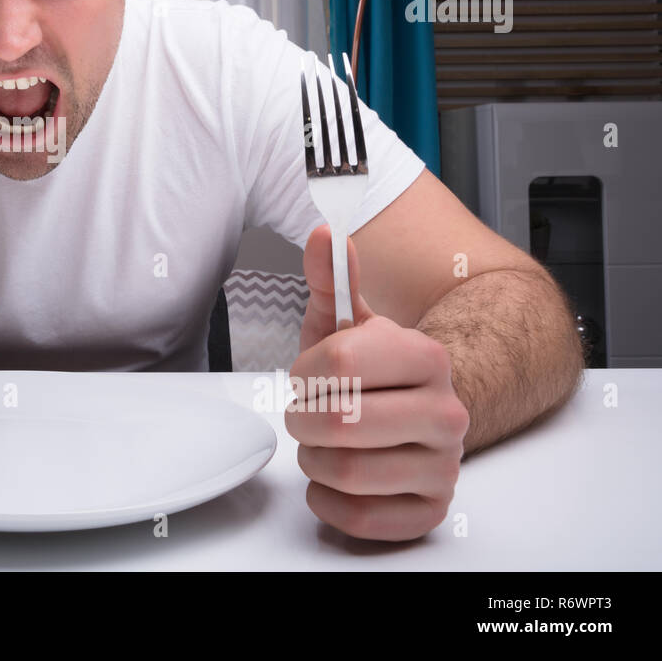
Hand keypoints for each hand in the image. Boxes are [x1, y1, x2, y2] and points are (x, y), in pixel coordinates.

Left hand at [285, 224, 468, 540]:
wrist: (410, 416)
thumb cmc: (368, 372)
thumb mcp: (343, 323)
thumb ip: (331, 279)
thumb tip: (325, 232)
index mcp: (426, 357)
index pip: (339, 363)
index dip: (305, 371)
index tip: (310, 374)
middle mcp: (447, 412)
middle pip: (339, 423)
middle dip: (303, 420)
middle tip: (309, 413)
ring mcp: (445, 465)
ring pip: (346, 473)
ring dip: (314, 460)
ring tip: (325, 443)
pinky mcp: (431, 510)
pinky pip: (359, 518)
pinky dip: (328, 501)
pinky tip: (335, 478)